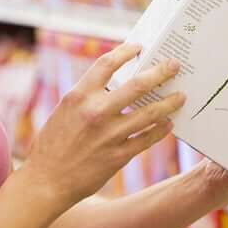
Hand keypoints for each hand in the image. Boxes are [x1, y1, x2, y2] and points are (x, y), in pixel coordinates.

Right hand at [22, 43, 185, 208]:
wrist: (46, 180)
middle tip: (174, 65)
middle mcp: (96, 111)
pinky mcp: (118, 156)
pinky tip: (168, 124)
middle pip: (137, 85)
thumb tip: (113, 84)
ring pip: (150, 113)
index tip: (139, 47)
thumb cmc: (52, 144)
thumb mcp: (65, 110)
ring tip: (181, 96)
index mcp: (79, 95)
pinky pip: (147, 139)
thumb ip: (87, 96)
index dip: (126, 52)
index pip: (107, 63)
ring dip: (169, 103)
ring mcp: (109, 134)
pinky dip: (160, 130)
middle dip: (160, 72)